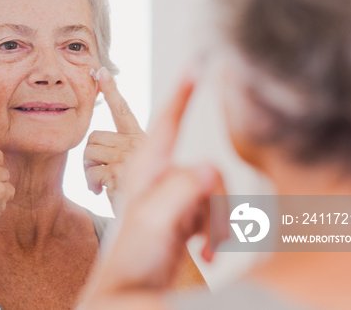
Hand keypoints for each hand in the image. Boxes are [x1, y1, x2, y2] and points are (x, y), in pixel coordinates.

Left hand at [79, 73, 228, 306]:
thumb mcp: (153, 222)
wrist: (130, 295)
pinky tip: (203, 254)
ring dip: (214, 224)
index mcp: (148, 170)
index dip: (182, 93)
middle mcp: (165, 179)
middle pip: (209, 167)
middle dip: (213, 200)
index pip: (167, 123)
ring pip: (218, 193)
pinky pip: (219, 214)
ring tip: (197, 248)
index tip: (198, 64)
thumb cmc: (132, 260)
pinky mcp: (191, 219)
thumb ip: (178, 192)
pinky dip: (217, 236)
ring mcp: (179, 199)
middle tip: (199, 232)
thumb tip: (208, 165)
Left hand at [84, 67, 146, 209]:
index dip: (112, 90)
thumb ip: (118, 155)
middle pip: (94, 136)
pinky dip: (91, 184)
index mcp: (141, 140)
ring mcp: (131, 158)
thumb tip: (93, 145)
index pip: (124, 110)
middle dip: (89, 155)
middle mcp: (138, 145)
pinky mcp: (121, 174)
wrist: (148, 228)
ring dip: (88, 171)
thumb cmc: (140, 204)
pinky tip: (102, 194)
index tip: (101, 70)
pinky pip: (91, 171)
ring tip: (101, 186)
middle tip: (98, 175)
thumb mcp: (131, 174)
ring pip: (89, 151)